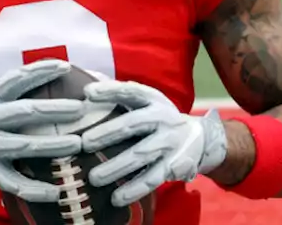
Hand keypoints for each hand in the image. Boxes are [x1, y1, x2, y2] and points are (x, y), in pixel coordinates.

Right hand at [0, 59, 87, 201]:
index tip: (65, 66)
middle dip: (55, 109)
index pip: (16, 79)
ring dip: (54, 145)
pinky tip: (56, 191)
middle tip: (81, 108)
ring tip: (78, 144)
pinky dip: (36, 188)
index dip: (40, 71)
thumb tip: (46, 85)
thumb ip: (8, 98)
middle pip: (25, 111)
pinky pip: (15, 182)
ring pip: (25, 146)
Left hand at [81, 80, 227, 206]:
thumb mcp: (146, 100)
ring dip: (116, 167)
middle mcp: (163, 118)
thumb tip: (86, 83)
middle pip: (133, 124)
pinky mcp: (174, 166)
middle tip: (83, 143)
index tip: (87, 93)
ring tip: (93, 178)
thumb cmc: (157, 117)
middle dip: (107, 133)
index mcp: (153, 99)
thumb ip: (119, 94)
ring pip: (141, 155)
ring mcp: (169, 143)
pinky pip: (152, 178)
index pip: (130, 91)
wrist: (198, 137)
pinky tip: (116, 198)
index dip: (109, 91)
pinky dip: (134, 189)